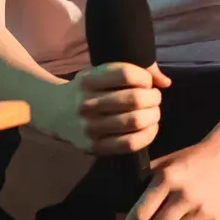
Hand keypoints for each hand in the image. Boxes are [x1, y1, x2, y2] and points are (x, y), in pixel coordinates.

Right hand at [33, 63, 171, 154]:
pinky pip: (129, 144)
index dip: (145, 77)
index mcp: (87, 80)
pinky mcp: (93, 146)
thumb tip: (165, 82)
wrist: (54, 112)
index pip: (126, 74)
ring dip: (153, 116)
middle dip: (153, 98)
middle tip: (154, 98)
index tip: (147, 81)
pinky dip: (147, 135)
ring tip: (153, 112)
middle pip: (134, 99)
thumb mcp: (98, 74)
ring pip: (134, 122)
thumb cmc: (85, 90)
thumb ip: (130, 72)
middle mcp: (86, 103)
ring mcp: (89, 127)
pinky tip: (150, 128)